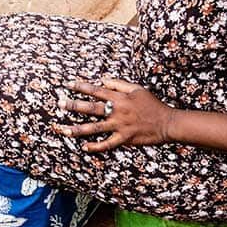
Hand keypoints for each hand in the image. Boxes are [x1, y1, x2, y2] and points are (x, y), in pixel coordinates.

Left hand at [54, 77, 176, 152]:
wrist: (167, 123)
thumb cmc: (152, 105)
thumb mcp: (137, 89)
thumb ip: (119, 84)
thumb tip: (102, 79)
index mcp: (120, 98)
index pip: (97, 90)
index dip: (81, 86)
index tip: (68, 84)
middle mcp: (117, 112)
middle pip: (91, 108)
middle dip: (73, 105)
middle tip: (59, 103)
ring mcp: (120, 126)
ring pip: (94, 128)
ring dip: (77, 129)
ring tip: (63, 129)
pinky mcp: (124, 139)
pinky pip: (107, 144)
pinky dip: (96, 146)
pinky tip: (84, 147)